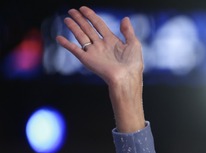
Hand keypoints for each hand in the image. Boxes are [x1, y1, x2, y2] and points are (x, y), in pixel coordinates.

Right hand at [56, 6, 144, 132]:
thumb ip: (128, 31)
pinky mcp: (87, 60)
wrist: (126, 78)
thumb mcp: (134, 44)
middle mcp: (101, 46)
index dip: (91, 16)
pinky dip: (66, 44)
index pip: (99, 25)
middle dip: (80, 19)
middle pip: (88, 29)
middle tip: (72, 11)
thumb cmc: (133, 64)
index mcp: (112, 41)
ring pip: (81, 36)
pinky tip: (59, 38)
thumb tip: (125, 18)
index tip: (83, 9)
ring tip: (67, 19)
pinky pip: (74, 50)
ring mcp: (93, 52)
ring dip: (73, 27)